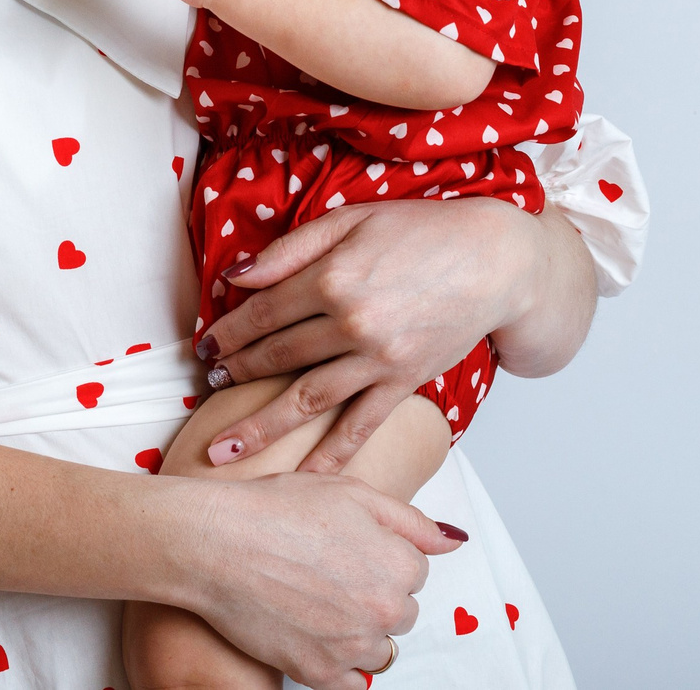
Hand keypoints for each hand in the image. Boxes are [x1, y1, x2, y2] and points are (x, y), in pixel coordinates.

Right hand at [166, 469, 459, 689]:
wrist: (215, 542)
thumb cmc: (277, 508)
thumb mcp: (351, 493)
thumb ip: (411, 521)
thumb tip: (455, 542)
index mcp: (398, 564)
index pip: (414, 571)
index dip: (379, 555)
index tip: (344, 547)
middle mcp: (384, 610)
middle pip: (400, 611)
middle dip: (374, 595)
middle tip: (327, 572)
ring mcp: (351, 646)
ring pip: (378, 649)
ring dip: (358, 632)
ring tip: (316, 601)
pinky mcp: (317, 673)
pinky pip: (351, 683)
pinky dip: (337, 665)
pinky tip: (312, 633)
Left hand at [193, 200, 564, 474]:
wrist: (494, 260)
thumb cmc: (422, 231)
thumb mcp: (351, 219)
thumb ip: (292, 249)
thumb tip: (238, 276)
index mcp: (332, 277)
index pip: (262, 312)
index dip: (227, 333)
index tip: (205, 348)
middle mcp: (351, 323)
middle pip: (277, 356)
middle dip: (236, 374)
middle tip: (209, 389)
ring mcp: (378, 359)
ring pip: (306, 399)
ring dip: (261, 426)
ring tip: (223, 449)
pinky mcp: (405, 383)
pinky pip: (359, 426)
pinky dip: (329, 456)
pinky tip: (299, 480)